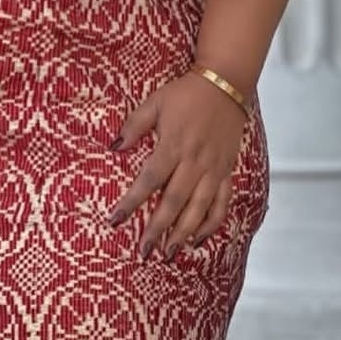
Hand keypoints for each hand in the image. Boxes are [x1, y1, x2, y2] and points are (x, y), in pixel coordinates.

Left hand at [107, 70, 247, 259]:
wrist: (225, 86)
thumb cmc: (186, 94)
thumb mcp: (155, 102)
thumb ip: (135, 126)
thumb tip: (114, 147)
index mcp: (173, 145)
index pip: (149, 180)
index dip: (131, 202)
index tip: (115, 220)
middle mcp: (194, 162)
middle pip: (174, 201)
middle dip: (157, 229)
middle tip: (144, 252)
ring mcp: (214, 169)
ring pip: (199, 208)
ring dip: (183, 233)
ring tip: (169, 253)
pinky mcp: (227, 171)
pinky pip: (222, 203)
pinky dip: (212, 223)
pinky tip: (198, 239)